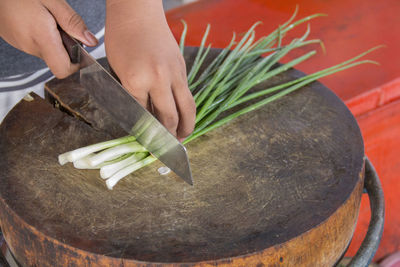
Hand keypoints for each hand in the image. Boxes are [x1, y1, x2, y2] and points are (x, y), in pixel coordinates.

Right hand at [0, 0, 97, 77]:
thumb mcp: (53, 1)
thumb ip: (72, 22)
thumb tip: (91, 42)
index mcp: (41, 38)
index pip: (63, 70)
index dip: (76, 65)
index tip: (80, 50)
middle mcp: (29, 46)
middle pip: (57, 60)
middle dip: (66, 47)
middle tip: (61, 25)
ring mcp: (20, 44)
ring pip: (46, 52)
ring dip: (53, 40)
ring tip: (48, 19)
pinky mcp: (14, 40)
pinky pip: (34, 44)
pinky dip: (41, 36)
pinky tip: (37, 19)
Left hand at [105, 0, 195, 140]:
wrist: (138, 12)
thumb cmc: (121, 38)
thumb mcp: (119, 70)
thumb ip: (132, 95)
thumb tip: (145, 117)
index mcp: (137, 80)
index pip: (143, 116)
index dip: (146, 133)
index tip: (148, 145)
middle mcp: (159, 79)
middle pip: (169, 117)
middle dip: (169, 136)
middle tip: (168, 147)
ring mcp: (174, 73)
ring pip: (186, 108)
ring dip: (186, 126)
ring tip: (183, 136)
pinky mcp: (182, 68)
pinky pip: (187, 94)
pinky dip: (186, 109)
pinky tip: (183, 115)